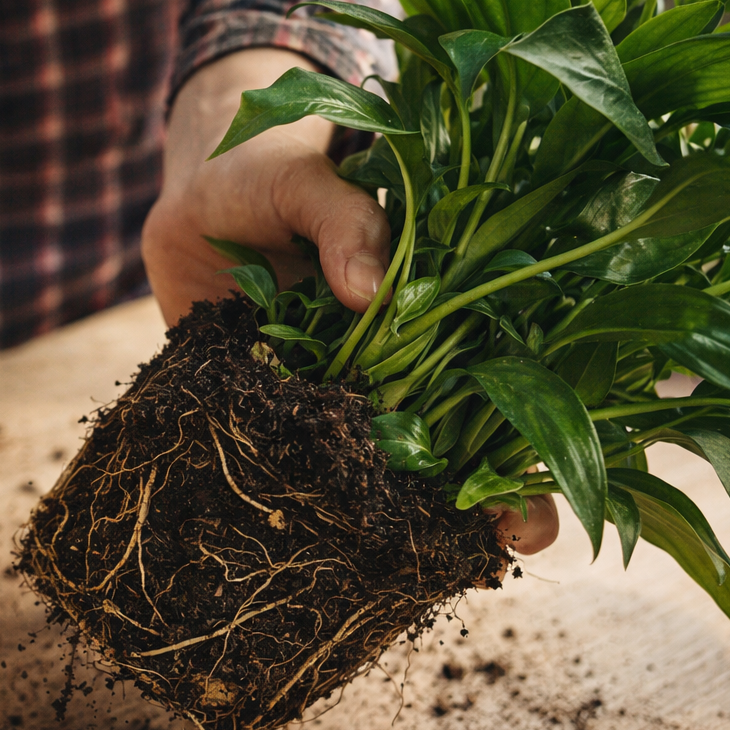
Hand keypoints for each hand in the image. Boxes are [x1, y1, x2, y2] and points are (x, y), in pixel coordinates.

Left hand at [143, 48, 556, 553]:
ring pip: (377, 466)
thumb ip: (342, 218)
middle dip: (489, 496)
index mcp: (429, 307)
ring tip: (419, 560)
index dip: (533, 433)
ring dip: (396, 516)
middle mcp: (390, 364)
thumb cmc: (262, 168)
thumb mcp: (304, 174)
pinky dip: (296, 500)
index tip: (544, 489)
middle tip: (512, 539)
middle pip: (457, 438)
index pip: (502, 373)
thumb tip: (370, 291)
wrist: (184, 193)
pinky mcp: (262, 410)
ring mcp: (329, 395)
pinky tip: (305, 541)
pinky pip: (287, 461)